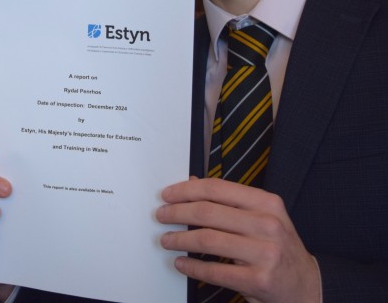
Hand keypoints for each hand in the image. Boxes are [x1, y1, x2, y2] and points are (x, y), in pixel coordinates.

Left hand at [157, 177, 320, 302]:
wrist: (307, 285)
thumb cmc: (278, 248)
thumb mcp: (262, 217)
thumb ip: (230, 200)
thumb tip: (192, 183)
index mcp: (267, 203)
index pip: (217, 188)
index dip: (186, 190)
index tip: (167, 195)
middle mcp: (268, 224)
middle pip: (207, 212)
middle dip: (177, 213)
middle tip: (161, 216)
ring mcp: (265, 253)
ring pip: (208, 240)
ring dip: (180, 240)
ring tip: (167, 240)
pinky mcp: (259, 280)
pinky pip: (215, 271)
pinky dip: (192, 267)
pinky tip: (182, 263)